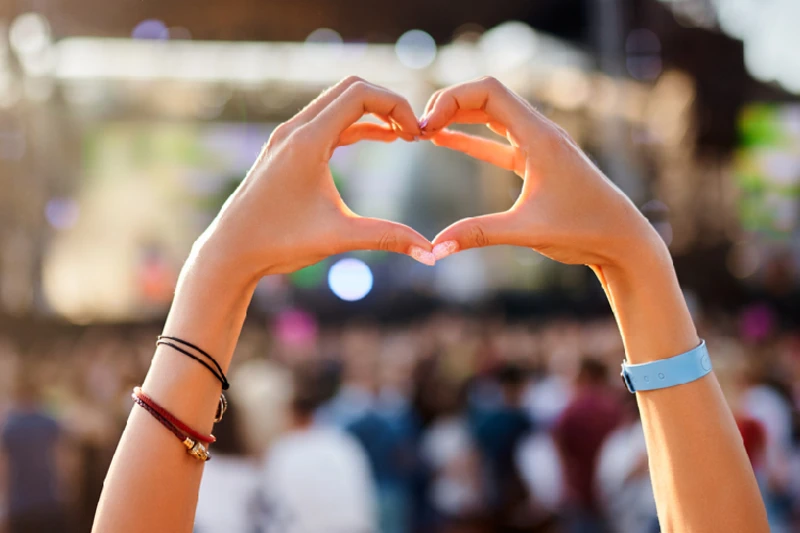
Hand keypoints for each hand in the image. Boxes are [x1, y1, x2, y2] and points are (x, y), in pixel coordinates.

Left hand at [193, 77, 435, 282]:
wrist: (231, 251)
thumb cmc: (279, 243)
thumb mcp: (339, 237)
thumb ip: (388, 238)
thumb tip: (432, 253)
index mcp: (307, 141)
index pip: (360, 94)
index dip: (396, 106)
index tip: (417, 135)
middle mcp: (295, 130)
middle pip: (350, 89)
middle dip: (387, 104)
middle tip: (414, 132)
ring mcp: (287, 137)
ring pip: (337, 103)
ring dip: (372, 113)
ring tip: (404, 136)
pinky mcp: (285, 149)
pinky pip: (327, 122)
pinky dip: (355, 125)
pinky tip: (380, 139)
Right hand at [419, 77, 663, 270]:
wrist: (622, 240)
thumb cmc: (584, 230)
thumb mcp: (527, 231)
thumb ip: (479, 234)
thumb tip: (435, 248)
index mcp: (540, 137)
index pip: (490, 92)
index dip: (452, 99)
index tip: (426, 126)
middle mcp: (540, 133)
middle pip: (487, 97)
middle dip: (449, 106)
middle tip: (417, 130)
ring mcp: (539, 146)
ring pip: (492, 116)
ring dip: (459, 118)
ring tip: (424, 131)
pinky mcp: (537, 163)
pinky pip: (497, 141)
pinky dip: (471, 139)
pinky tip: (445, 140)